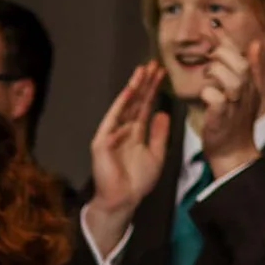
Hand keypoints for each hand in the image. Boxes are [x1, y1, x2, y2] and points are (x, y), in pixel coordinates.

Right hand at [84, 62, 171, 242]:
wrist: (123, 200)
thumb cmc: (137, 181)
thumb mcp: (157, 154)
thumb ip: (159, 134)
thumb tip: (163, 112)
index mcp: (134, 132)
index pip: (144, 106)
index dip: (153, 90)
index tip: (161, 73)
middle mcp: (122, 129)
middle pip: (135, 101)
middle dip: (144, 83)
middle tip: (154, 64)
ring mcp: (110, 133)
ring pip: (124, 106)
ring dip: (133, 88)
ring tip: (142, 70)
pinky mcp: (102, 142)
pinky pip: (112, 120)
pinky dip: (120, 105)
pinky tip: (130, 92)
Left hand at [196, 40, 264, 179]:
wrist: (233, 153)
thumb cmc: (236, 121)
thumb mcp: (249, 92)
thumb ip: (253, 67)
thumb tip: (257, 42)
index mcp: (252, 84)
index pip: (243, 55)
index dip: (228, 41)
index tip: (213, 28)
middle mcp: (246, 94)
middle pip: (241, 65)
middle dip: (222, 55)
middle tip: (208, 58)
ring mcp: (235, 106)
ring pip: (231, 80)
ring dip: (216, 73)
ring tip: (207, 76)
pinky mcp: (221, 119)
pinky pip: (216, 99)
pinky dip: (208, 93)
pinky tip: (204, 95)